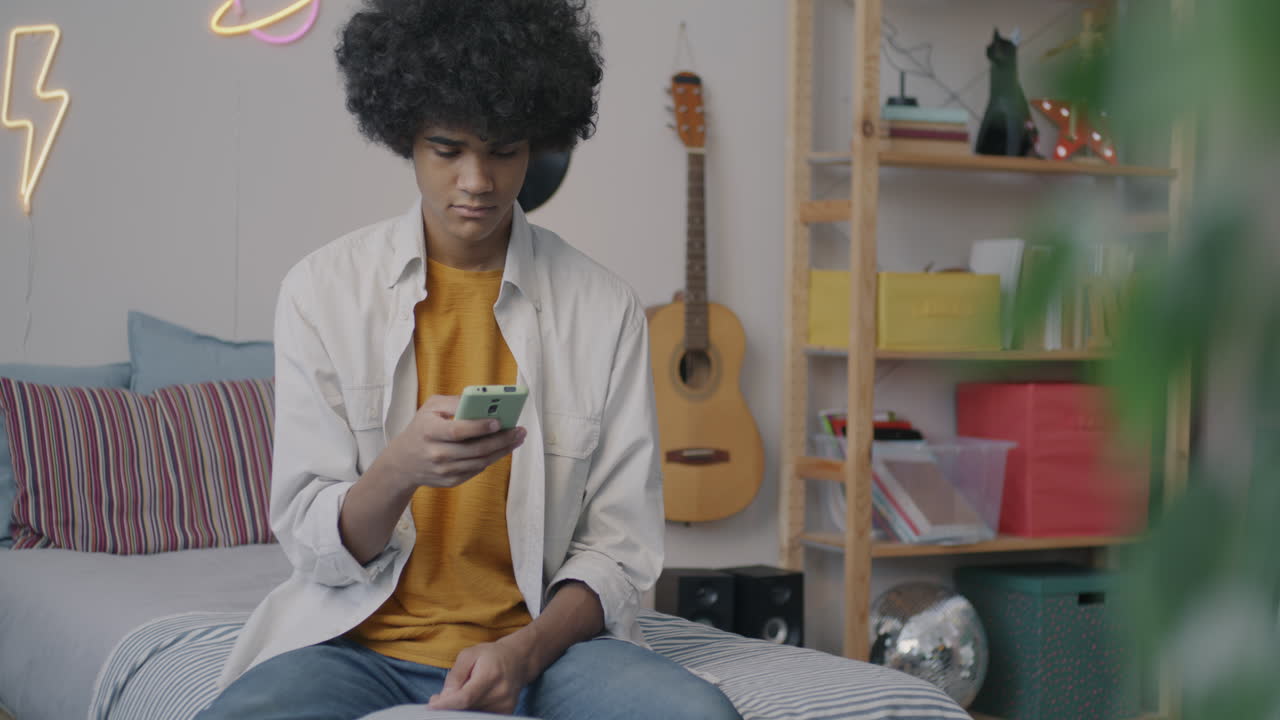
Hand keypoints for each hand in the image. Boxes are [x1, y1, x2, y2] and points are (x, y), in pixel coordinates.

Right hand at [384, 394, 524, 489]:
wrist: (403, 461)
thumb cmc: (422, 427)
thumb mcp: (430, 407)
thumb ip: (454, 402)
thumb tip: (483, 402)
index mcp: (429, 431)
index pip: (457, 431)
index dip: (479, 427)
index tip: (499, 421)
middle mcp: (436, 453)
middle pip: (475, 449)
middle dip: (501, 439)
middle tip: (520, 430)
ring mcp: (443, 470)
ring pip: (480, 461)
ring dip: (502, 450)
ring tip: (517, 438)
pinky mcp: (450, 481)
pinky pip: (477, 470)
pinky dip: (492, 459)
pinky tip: (503, 449)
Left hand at [427, 637, 534, 713]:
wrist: (517, 660)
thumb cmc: (490, 655)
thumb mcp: (468, 655)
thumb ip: (455, 676)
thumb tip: (443, 699)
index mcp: (490, 675)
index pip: (465, 698)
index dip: (446, 705)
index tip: (431, 707)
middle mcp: (500, 693)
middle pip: (467, 710)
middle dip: (448, 708)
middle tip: (437, 700)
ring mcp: (505, 706)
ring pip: (472, 715)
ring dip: (459, 710)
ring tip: (457, 695)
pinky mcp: (505, 713)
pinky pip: (480, 717)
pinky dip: (469, 712)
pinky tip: (469, 701)